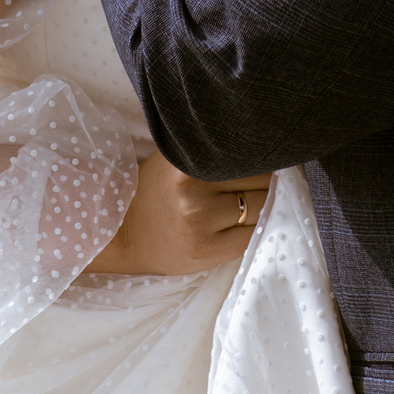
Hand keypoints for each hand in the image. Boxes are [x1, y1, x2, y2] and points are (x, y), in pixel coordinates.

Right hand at [86, 150, 272, 276]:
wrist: (123, 233)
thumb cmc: (156, 189)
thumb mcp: (176, 157)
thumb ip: (211, 148)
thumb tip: (262, 142)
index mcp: (186, 164)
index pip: (248, 155)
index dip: (264, 155)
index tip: (270, 155)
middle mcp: (193, 194)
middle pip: (261, 181)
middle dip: (271, 179)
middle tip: (268, 180)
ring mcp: (200, 225)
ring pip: (262, 209)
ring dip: (269, 205)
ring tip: (259, 200)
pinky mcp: (206, 252)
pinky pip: (252, 237)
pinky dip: (259, 229)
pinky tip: (253, 223)